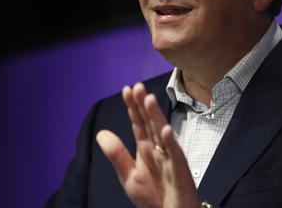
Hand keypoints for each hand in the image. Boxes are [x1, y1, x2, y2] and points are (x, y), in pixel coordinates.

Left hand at [96, 82, 200, 207]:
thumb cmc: (154, 198)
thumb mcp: (129, 176)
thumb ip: (117, 155)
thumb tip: (101, 133)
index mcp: (146, 149)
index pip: (139, 124)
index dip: (133, 107)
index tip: (127, 89)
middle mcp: (159, 150)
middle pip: (151, 123)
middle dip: (144, 105)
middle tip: (138, 86)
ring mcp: (171, 160)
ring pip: (163, 134)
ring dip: (157, 117)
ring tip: (149, 100)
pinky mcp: (180, 173)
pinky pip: (176, 156)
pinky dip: (171, 144)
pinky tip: (165, 130)